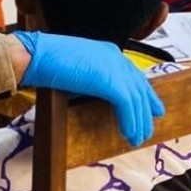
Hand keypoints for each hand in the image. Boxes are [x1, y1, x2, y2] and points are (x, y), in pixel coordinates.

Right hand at [12, 31, 164, 146]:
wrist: (38, 55)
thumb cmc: (47, 62)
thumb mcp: (76, 70)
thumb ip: (91, 79)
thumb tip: (98, 96)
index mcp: (108, 52)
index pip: (133, 75)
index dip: (145, 94)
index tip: (153, 109)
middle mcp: (116, 57)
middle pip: (139, 87)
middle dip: (146, 110)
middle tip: (148, 129)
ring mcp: (114, 67)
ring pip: (136, 99)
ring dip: (139, 122)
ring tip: (138, 139)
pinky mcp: (110, 80)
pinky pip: (127, 105)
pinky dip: (130, 122)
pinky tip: (129, 134)